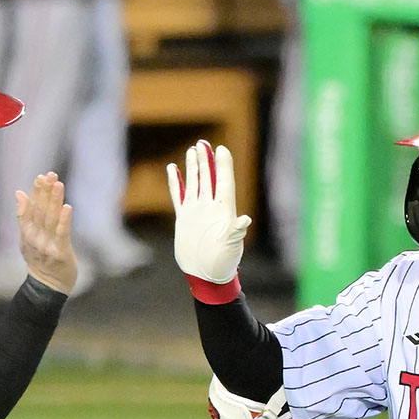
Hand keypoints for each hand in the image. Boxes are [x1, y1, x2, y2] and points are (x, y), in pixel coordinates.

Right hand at [16, 172, 77, 293]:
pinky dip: (64, 220)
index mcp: (26, 232)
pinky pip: (62, 234)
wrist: (48, 287)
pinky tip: (67, 207)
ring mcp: (46, 246)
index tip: (42, 176)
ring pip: (50, 219)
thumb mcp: (27, 237)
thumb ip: (24, 215)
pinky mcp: (60, 253)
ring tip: (58, 185)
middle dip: (45, 192)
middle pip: (39, 211)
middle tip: (51, 175)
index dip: (36, 191)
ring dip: (54, 201)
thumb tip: (19, 193)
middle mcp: (34, 238)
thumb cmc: (40, 259)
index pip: (30, 207)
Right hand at [166, 140, 251, 299]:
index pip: (224, 182)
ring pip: (194, 183)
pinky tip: (172, 169)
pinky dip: (176, 183)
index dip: (223, 165)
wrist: (206, 274)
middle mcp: (210, 207)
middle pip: (209, 177)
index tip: (221, 149)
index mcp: (224, 210)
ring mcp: (196, 211)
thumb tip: (245, 219)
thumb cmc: (223, 262)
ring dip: (193, 167)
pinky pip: (179, 195)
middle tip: (204, 143)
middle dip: (207, 160)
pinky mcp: (184, 218)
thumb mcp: (232, 246)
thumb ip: (236, 232)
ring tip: (192, 150)